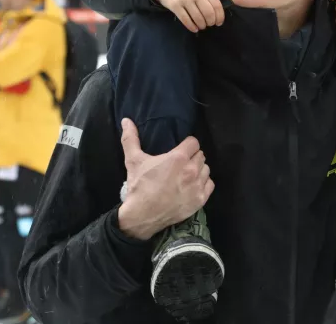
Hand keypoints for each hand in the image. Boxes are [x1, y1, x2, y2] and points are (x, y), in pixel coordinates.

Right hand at [116, 118, 214, 240]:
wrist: (142, 216)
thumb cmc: (139, 186)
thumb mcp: (133, 160)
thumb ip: (130, 138)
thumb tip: (126, 120)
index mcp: (178, 158)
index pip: (194, 142)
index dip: (187, 144)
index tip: (180, 150)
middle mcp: (192, 170)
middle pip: (200, 155)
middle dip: (192, 157)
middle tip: (180, 163)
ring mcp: (197, 186)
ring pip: (206, 169)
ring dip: (198, 170)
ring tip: (186, 174)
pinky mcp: (200, 200)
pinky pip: (210, 185)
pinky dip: (203, 183)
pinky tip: (192, 185)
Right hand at [152, 0, 224, 32]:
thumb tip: (220, 9)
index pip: (216, 5)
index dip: (220, 16)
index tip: (219, 23)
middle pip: (208, 13)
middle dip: (211, 22)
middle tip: (210, 24)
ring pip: (198, 18)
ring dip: (202, 25)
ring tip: (202, 26)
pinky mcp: (175, 6)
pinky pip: (186, 20)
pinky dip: (192, 27)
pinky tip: (194, 28)